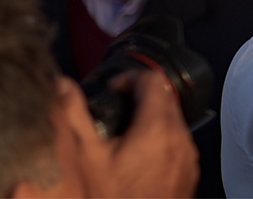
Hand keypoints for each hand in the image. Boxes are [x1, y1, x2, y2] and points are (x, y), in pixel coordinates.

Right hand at [56, 71, 198, 197]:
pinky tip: (136, 161)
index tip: (113, 89)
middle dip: (139, 98)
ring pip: (173, 123)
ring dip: (150, 121)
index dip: (129, 78)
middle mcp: (179, 140)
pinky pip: (177, 146)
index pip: (152, 79)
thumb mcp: (85, 158)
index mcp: (157, 129)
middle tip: (114, 111)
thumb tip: (64, 87)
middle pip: (165, 99)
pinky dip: (160, 142)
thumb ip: (74, 117)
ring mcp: (187, 159)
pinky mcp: (188, 174)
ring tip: (122, 137)